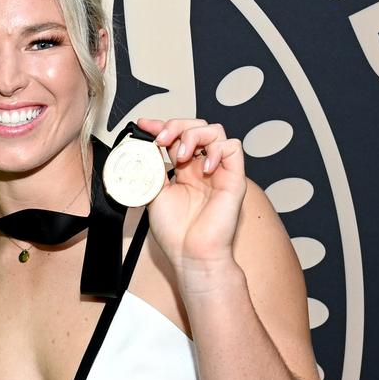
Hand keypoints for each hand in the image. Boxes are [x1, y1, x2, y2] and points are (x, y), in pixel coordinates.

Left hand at [135, 118, 246, 283]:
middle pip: (196, 127)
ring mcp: (218, 171)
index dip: (161, 125)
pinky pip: (233, 148)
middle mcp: (201, 167)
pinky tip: (203, 167)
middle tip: (161, 139)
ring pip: (214, 131)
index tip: (143, 125)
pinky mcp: (234, 179)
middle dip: (176, 126)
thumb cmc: (175, 232)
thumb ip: (153, 167)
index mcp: (184, 170)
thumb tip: (144, 145)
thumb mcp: (154, 191)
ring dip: (193, 135)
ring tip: (179, 154)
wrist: (190, 254)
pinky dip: (215, 150)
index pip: (176, 136)